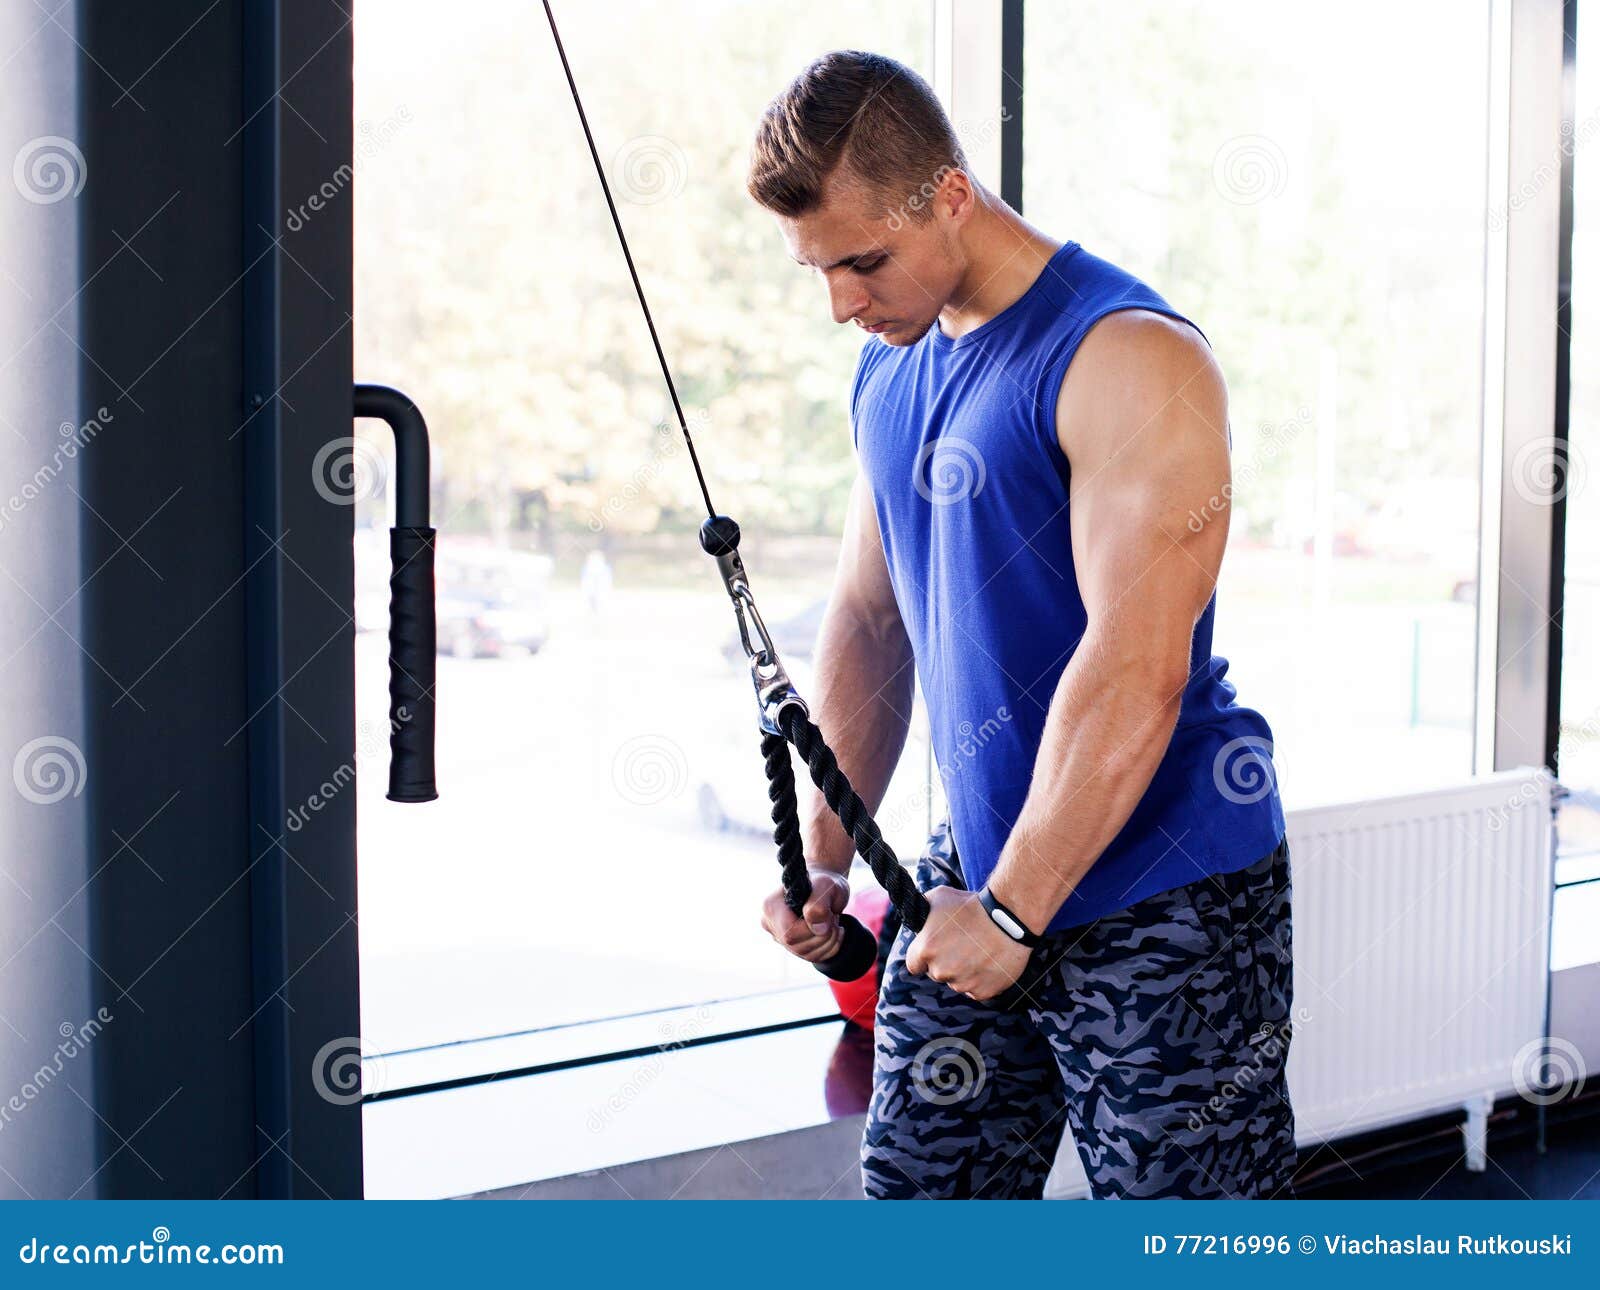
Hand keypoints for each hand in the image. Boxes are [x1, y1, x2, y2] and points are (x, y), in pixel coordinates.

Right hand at [760, 869, 850, 964]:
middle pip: (797, 946)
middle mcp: (770, 923)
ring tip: (834, 922)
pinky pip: (812, 957)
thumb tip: (817, 929)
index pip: (789, 932)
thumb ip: (819, 905)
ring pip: (806, 954)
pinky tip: (834, 933)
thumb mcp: (825, 886)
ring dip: (829, 942)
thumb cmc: (823, 882)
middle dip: (823, 936)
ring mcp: (779, 936)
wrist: (825, 887)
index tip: (828, 914)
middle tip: (834, 917)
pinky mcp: (792, 946)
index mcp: (771, 906)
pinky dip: (829, 948)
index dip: (812, 930)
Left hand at [905, 886, 1031, 1001]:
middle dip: (945, 962)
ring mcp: (962, 983)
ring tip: (978, 951)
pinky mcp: (982, 992)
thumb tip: (918, 916)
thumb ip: (924, 909)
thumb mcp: (940, 896)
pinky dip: (981, 980)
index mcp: (926, 950)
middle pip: (936, 973)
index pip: (914, 965)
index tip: (935, 950)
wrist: (1009, 918)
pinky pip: (976, 990)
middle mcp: (941, 970)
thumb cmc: (973, 905)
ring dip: (963, 972)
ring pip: (957, 982)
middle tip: (961, 945)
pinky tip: (988, 962)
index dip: (924, 957)